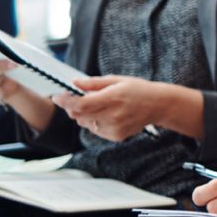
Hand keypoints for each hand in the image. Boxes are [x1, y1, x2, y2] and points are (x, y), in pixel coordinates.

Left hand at [55, 75, 177, 140]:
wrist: (159, 105)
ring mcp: (114, 128)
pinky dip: (93, 122)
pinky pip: (95, 130)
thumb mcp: (117, 80)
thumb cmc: (139, 90)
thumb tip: (75, 83)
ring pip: (85, 123)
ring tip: (97, 105)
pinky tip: (106, 114)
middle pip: (79, 115)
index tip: (58, 96)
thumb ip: (94, 83)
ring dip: (83, 114)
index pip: (81, 104)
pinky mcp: (116, 136)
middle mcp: (113, 115)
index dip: (65, 101)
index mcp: (113, 98)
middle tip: (75, 97)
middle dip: (72, 106)